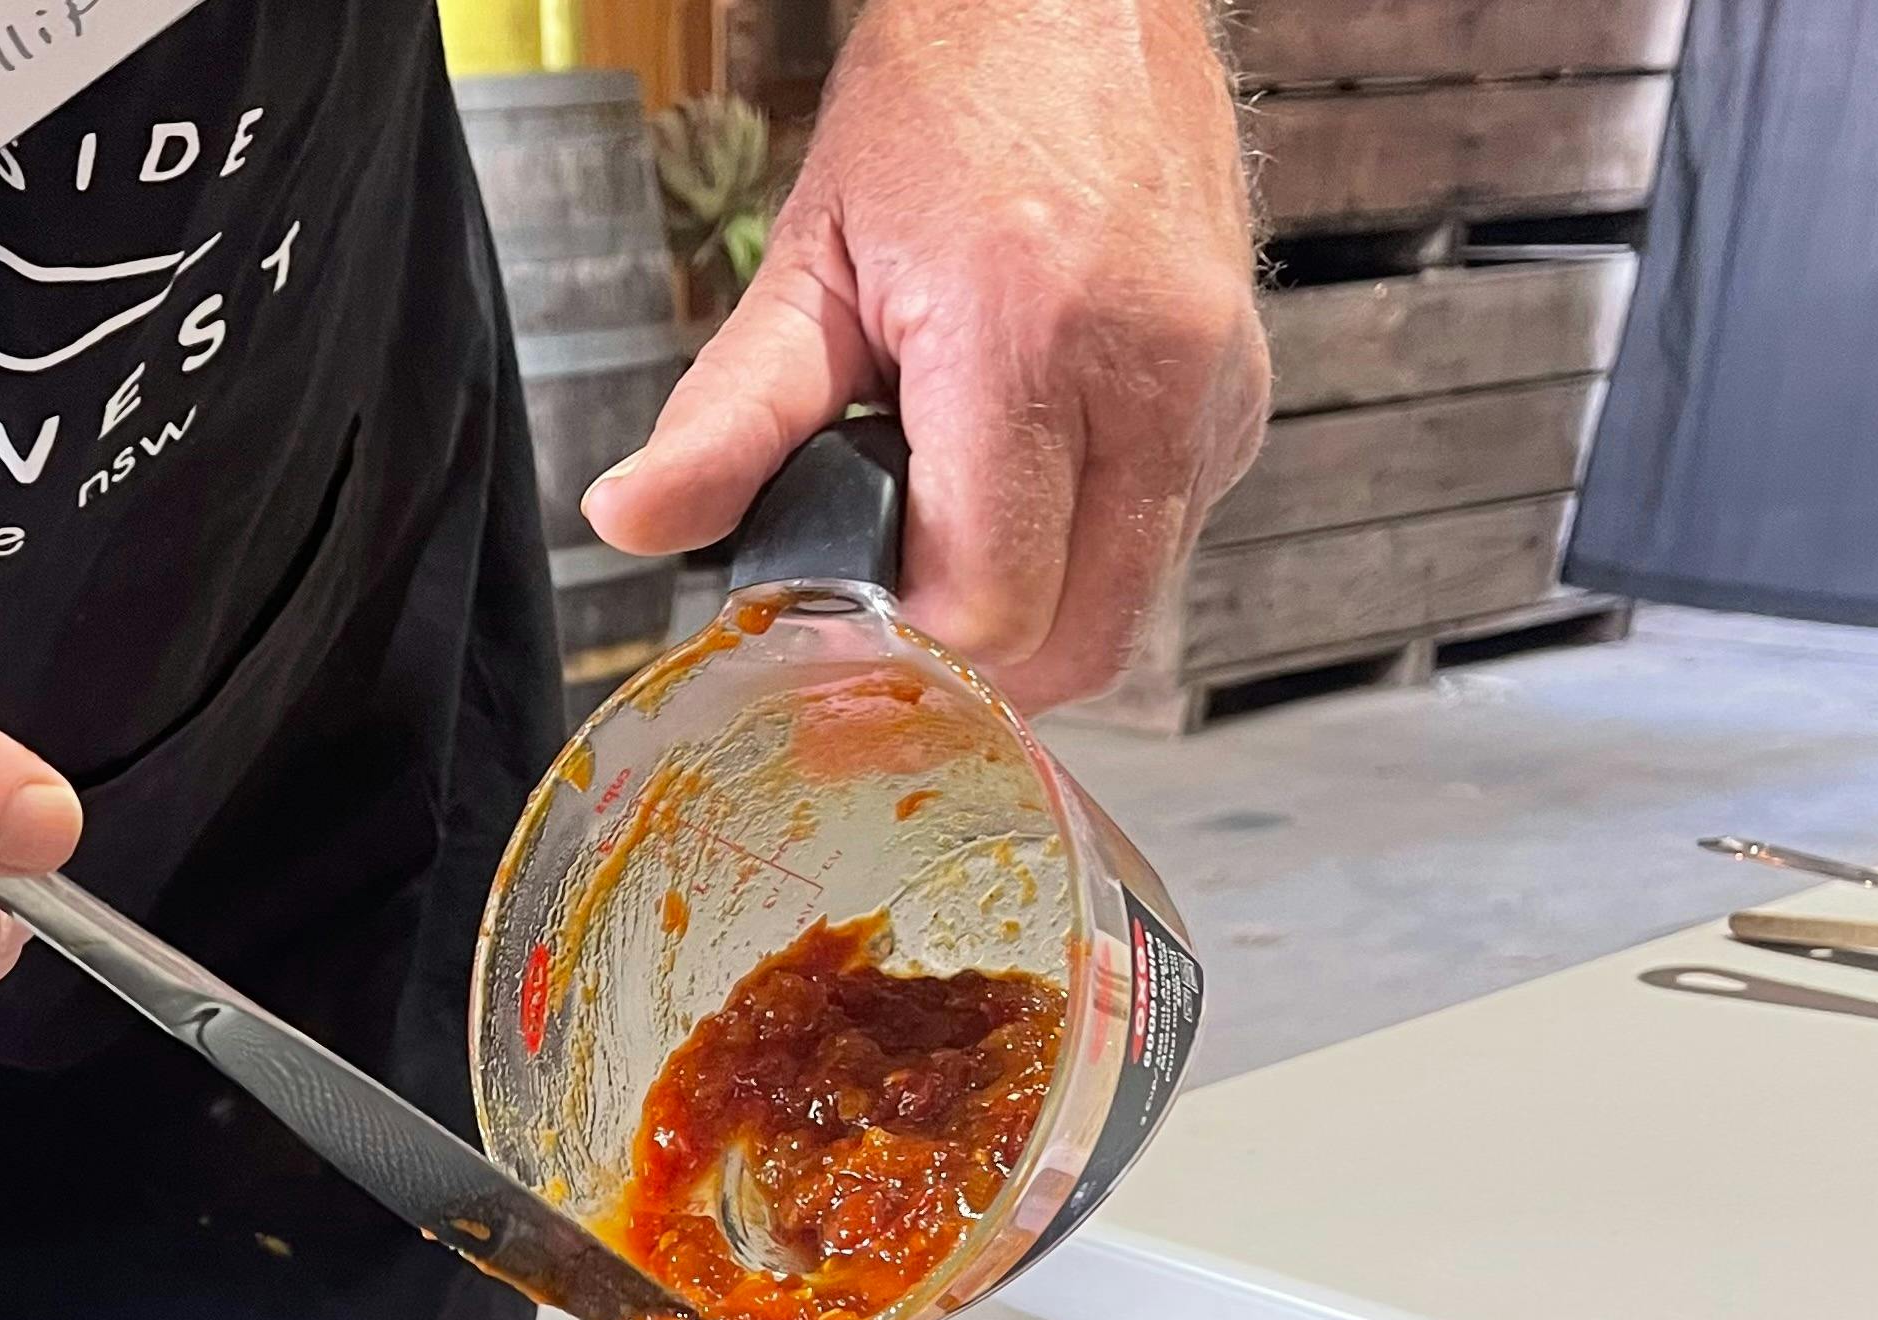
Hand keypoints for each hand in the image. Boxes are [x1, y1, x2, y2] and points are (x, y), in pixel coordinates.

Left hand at [582, 0, 1268, 712]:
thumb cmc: (946, 106)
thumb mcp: (808, 261)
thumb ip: (727, 417)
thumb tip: (635, 518)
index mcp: (1027, 337)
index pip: (992, 604)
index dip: (913, 643)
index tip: (852, 617)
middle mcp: (1148, 370)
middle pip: (1083, 639)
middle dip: (983, 656)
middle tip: (902, 601)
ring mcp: (1215, 385)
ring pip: (1135, 606)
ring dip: (1042, 605)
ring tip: (960, 518)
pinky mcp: (1242, 393)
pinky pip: (1167, 539)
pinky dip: (1092, 551)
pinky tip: (1029, 476)